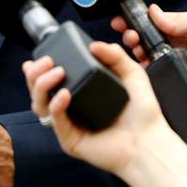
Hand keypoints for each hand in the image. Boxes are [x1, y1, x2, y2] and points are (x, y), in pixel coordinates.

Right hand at [22, 42, 171, 176]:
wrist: (150, 141)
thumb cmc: (142, 113)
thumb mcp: (132, 74)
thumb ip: (115, 55)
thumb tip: (94, 45)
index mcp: (79, 93)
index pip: (50, 79)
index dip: (39, 69)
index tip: (41, 56)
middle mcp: (70, 108)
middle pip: (38, 90)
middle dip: (36, 73)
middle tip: (46, 62)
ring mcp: (68, 125)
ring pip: (40, 105)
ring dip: (42, 86)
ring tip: (56, 74)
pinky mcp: (70, 140)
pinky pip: (55, 121)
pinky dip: (56, 105)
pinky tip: (65, 95)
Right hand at [111, 4, 186, 109]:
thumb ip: (179, 19)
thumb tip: (153, 11)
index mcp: (183, 30)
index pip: (153, 24)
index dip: (137, 21)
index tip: (122, 20)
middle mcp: (176, 46)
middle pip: (145, 40)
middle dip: (131, 35)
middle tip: (128, 35)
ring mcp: (175, 64)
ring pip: (146, 57)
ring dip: (135, 51)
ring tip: (133, 47)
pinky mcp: (175, 80)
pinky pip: (155, 75)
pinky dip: (144, 70)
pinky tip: (140, 65)